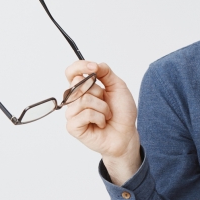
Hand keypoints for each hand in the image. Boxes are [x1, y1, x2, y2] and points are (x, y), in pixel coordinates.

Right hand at [64, 60, 140, 184]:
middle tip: (106, 102)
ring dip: (102, 107)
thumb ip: (106, 73)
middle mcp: (75, 100)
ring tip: (106, 115)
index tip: (94, 68)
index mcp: (83, 89)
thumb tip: (94, 65)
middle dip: (99, 92)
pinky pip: (85, 114)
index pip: (72, 72)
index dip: (80, 66)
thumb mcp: (118, 87)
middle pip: (78, 84)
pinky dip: (99, 118)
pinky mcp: (73, 127)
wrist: (127, 134)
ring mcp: (72, 113)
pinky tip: (102, 124)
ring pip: (84, 99)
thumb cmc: (121, 112)